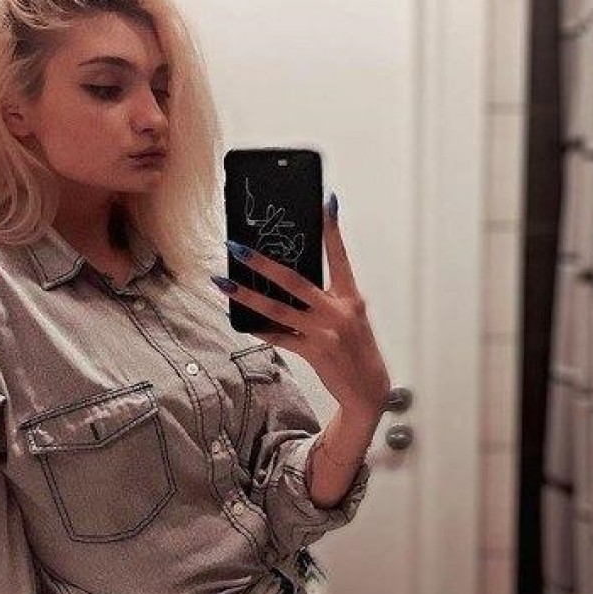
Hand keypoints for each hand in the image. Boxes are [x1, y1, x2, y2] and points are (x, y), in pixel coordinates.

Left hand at [216, 196, 391, 419]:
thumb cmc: (358, 349)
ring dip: (247, 296)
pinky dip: (260, 329)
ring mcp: (323, 332)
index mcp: (350, 297)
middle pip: (294, 280)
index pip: (340, 257)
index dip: (332, 230)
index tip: (326, 204)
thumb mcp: (351, 317)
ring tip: (225, 283)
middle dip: (262, 263)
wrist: (368, 390)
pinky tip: (242, 322)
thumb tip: (291, 281)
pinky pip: (279, 337)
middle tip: (238, 247)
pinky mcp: (312, 352)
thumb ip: (328, 298)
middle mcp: (337, 311)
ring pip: (277, 310)